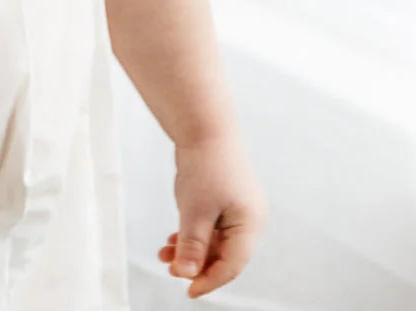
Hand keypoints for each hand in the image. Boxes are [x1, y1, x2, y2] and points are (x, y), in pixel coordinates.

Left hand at [158, 133, 266, 298]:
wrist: (203, 126)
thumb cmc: (205, 164)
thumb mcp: (195, 211)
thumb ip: (192, 246)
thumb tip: (187, 274)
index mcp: (250, 223)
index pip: (232, 264)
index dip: (210, 281)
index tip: (188, 290)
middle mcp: (248, 218)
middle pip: (224, 254)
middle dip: (197, 264)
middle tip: (172, 271)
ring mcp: (237, 207)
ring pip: (214, 240)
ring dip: (191, 249)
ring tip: (165, 255)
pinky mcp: (224, 198)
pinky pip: (210, 226)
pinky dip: (192, 234)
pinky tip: (172, 240)